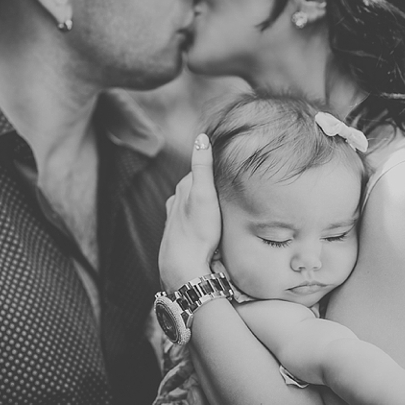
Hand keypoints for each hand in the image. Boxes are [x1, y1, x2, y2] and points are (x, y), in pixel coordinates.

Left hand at [158, 133, 221, 291]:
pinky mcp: (179, 236)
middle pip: (195, 188)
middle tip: (227, 190)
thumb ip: (202, 166)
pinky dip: (200, 222)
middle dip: (209, 188)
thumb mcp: (204, 195)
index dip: (214, 171)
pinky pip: (192, 223)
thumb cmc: (197, 232)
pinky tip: (207, 228)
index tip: (228, 170)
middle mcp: (175, 202)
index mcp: (182, 189)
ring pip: (192, 206)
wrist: (184, 267)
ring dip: (204, 206)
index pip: (199, 171)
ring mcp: (175, 220)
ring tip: (219, 209)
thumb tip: (201, 138)